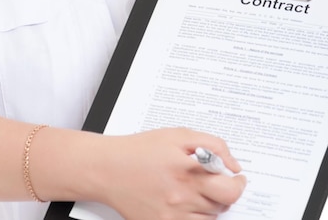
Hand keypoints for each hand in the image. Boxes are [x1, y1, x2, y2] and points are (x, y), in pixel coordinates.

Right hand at [96, 127, 245, 219]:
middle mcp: (182, 197)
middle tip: (217, 182)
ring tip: (195, 189)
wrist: (108, 168)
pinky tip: (186, 203)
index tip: (237, 178)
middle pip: (222, 205)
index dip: (239, 184)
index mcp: (187, 171)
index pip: (229, 189)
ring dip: (210, 205)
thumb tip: (232, 164)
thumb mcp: (178, 135)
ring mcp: (172, 216)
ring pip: (210, 218)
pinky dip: (195, 217)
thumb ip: (212, 145)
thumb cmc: (140, 149)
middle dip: (225, 192)